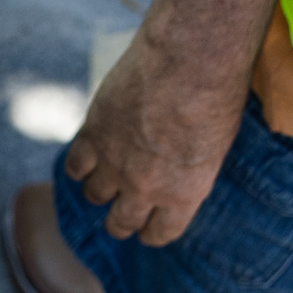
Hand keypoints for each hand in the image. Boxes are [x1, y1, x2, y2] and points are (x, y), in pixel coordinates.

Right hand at [65, 30, 246, 248]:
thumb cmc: (217, 95)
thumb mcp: (216, 145)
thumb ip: (189, 171)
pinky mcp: (93, 136)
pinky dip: (81, 166)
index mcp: (182, 195)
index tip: (149, 229)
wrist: (190, 59)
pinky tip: (89, 157)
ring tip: (106, 178)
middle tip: (123, 213)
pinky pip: (75, 167)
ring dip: (101, 190)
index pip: (160, 234)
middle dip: (122, 222)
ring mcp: (115, 163)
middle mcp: (145, 187)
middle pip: (121, 223)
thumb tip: (176, 174)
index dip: (153, 233)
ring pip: (95, 196)